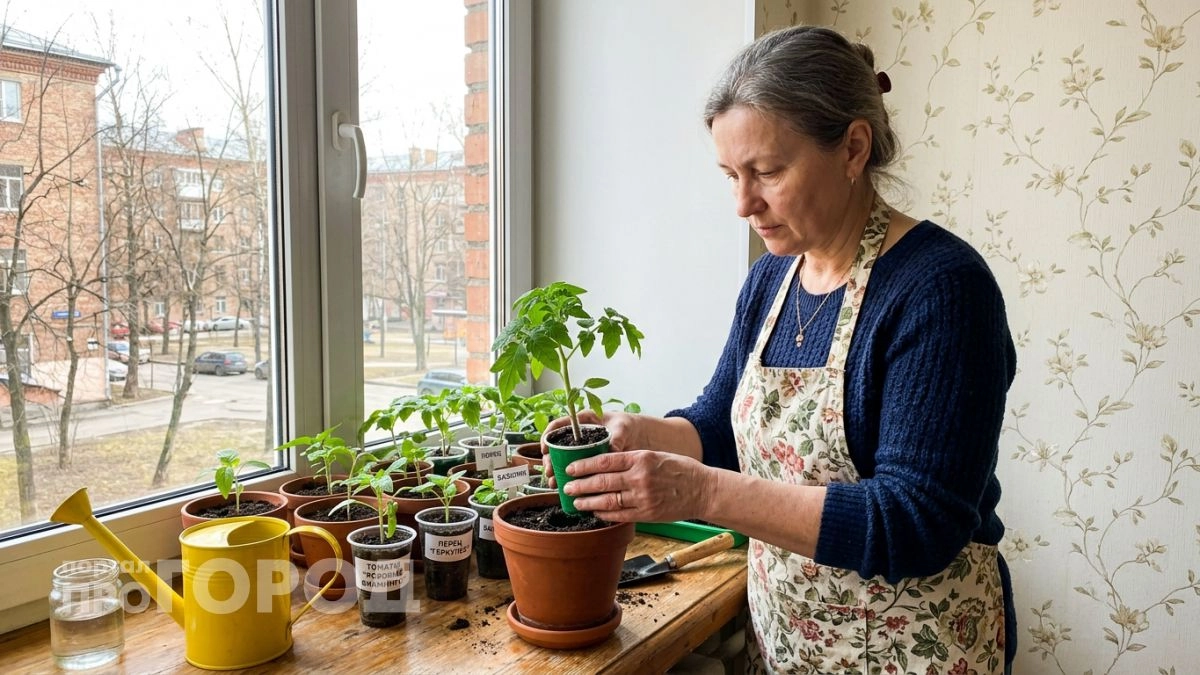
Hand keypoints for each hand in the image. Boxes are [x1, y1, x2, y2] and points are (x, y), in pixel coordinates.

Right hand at [541, 410, 641, 484]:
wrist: (640, 436)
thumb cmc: (629, 426)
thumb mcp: (622, 428)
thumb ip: (616, 438)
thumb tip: (611, 452)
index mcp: (583, 421)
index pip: (559, 425)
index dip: (548, 435)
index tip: (544, 448)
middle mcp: (578, 435)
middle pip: (556, 446)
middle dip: (550, 460)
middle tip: (550, 472)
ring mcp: (581, 449)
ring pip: (562, 459)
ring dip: (556, 472)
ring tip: (554, 484)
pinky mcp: (587, 462)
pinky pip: (574, 469)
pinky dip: (568, 478)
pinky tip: (564, 489)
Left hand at [560, 449, 712, 522]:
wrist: (703, 490)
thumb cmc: (680, 469)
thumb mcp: (655, 455)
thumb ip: (631, 459)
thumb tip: (604, 464)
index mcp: (641, 458)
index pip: (605, 461)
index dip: (584, 466)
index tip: (571, 468)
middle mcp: (640, 478)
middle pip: (602, 482)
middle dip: (580, 485)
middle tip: (566, 487)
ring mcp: (643, 498)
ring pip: (608, 501)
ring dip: (588, 502)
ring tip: (576, 502)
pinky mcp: (647, 514)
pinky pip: (620, 515)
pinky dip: (605, 514)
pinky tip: (595, 512)